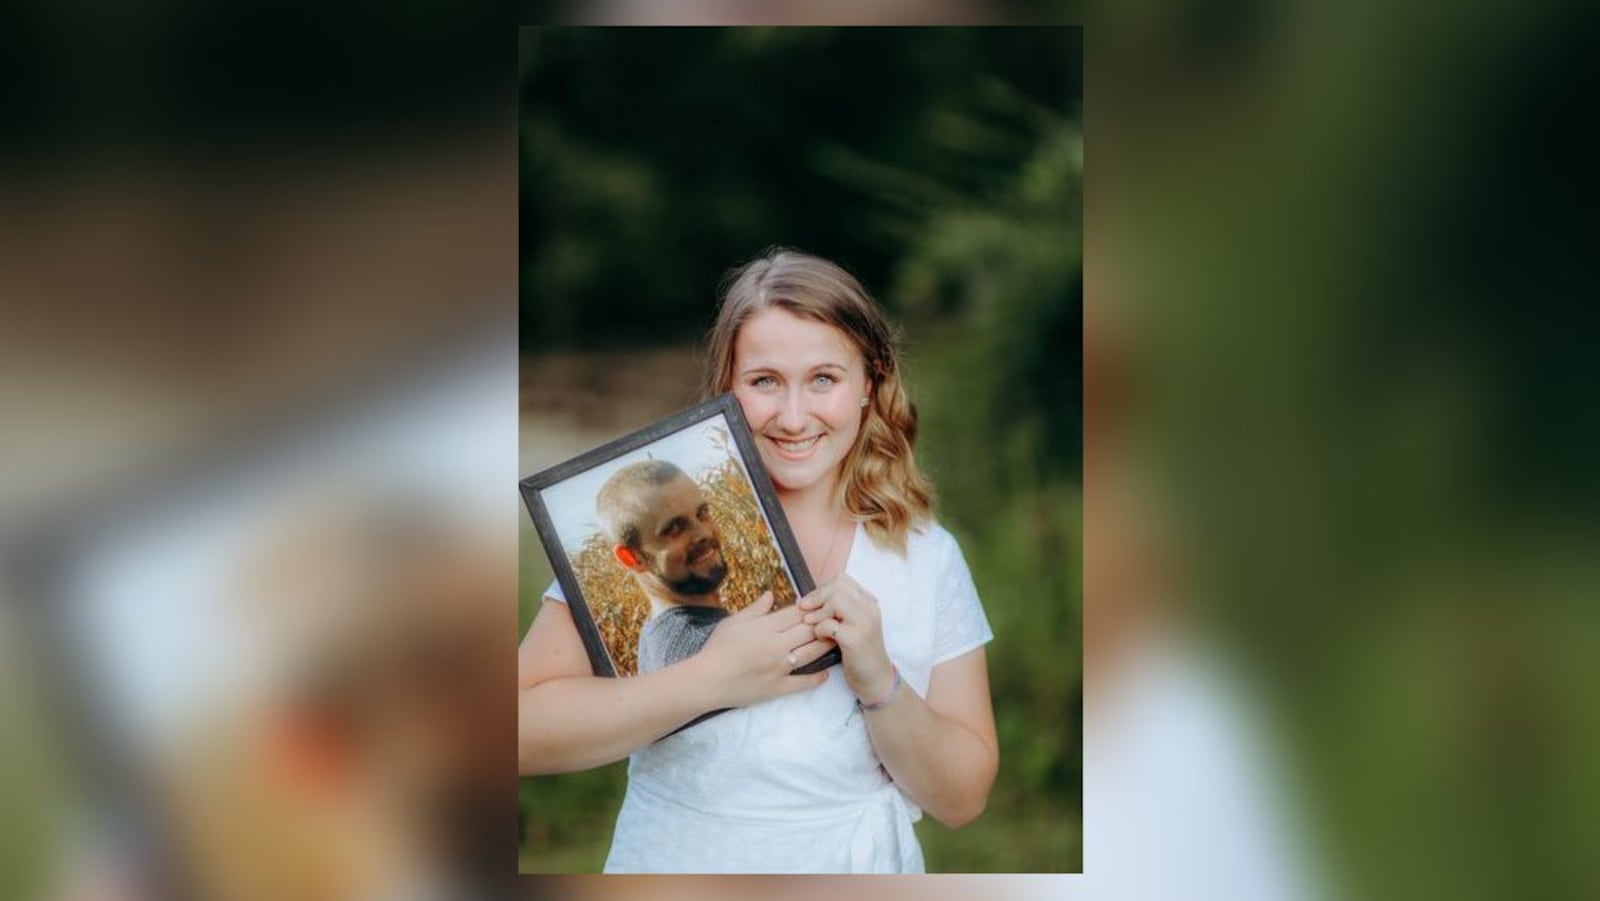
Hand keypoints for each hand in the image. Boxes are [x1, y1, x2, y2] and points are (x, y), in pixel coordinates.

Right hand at [691, 591, 832, 707]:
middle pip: (809, 630)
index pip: (797, 613)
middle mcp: (776, 645)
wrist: (706, 680)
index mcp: (765, 627)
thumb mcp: (733, 622)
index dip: (812, 608)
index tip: (821, 605)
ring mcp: (779, 667)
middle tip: (836, 620)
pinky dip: (817, 678)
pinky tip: (825, 672)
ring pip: (812, 653)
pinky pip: (803, 683)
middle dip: (824, 623)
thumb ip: (755, 609)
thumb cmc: (716, 649)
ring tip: (837, 640)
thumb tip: (772, 594)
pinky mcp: (778, 688)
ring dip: (826, 646)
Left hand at [798, 576, 894, 701]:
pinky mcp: (855, 639)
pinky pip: (829, 624)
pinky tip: (820, 637)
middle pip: (837, 586)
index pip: (841, 580)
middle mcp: (869, 608)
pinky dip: (819, 629)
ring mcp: (864, 623)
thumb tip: (810, 598)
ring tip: (812, 624)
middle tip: (805, 609)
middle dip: (817, 597)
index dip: (822, 588)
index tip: (810, 601)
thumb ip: (840, 609)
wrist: (875, 678)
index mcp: (868, 602)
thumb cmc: (859, 652)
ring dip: (818, 612)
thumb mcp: (853, 624)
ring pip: (835, 600)